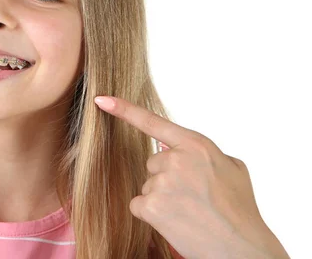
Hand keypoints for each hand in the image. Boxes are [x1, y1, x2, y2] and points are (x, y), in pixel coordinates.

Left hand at [94, 95, 289, 258]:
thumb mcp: (233, 168)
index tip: (102, 99)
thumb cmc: (239, 210)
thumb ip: (205, 153)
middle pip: (153, 163)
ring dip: (162, 199)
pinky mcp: (151, 205)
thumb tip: (183, 151)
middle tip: (193, 198)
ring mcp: (162, 182)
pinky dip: (152, 214)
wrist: (241, 246)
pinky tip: (175, 222)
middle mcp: (175, 158)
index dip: (124, 110)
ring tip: (190, 212)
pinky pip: (139, 204)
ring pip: (148, 185)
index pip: (153, 122)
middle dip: (168, 178)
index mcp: (196, 145)